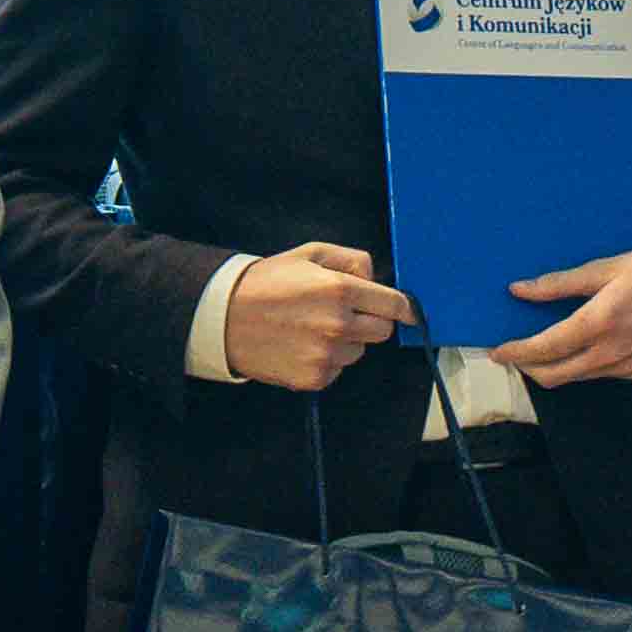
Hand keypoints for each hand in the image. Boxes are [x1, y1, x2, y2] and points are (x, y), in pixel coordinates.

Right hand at [223, 240, 417, 390]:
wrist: (222, 317)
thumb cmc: (267, 282)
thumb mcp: (309, 254)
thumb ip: (351, 260)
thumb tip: (375, 278)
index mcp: (340, 290)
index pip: (395, 305)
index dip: (405, 308)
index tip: (409, 311)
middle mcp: (338, 324)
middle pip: (382, 331)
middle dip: (370, 321)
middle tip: (343, 313)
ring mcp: (327, 354)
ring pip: (358, 352)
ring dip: (345, 341)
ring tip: (311, 328)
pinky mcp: (314, 378)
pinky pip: (337, 370)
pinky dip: (326, 361)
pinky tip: (301, 346)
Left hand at [494, 239, 631, 387]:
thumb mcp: (607, 267)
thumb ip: (560, 284)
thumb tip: (519, 290)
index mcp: (599, 323)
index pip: (544, 349)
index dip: (515, 352)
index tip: (496, 350)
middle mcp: (610, 352)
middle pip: (553, 375)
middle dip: (527, 367)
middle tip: (512, 352)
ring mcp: (625, 366)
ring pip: (574, 378)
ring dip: (551, 368)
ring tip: (540, 347)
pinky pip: (596, 374)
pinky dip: (577, 366)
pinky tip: (575, 346)